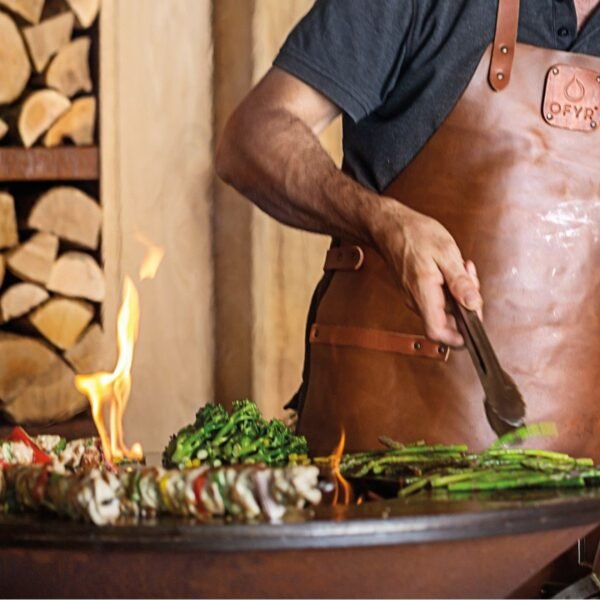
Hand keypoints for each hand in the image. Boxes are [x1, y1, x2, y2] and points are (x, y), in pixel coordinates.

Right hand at [374, 201, 482, 346]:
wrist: (390, 226)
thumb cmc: (413, 234)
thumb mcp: (445, 252)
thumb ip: (460, 281)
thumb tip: (474, 304)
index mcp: (423, 293)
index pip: (437, 332)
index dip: (457, 338)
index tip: (474, 328)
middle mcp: (416, 300)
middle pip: (446, 322)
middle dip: (467, 307)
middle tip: (472, 282)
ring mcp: (415, 297)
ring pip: (444, 310)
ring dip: (459, 295)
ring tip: (462, 269)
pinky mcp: (416, 292)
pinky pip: (438, 299)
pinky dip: (450, 289)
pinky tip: (452, 270)